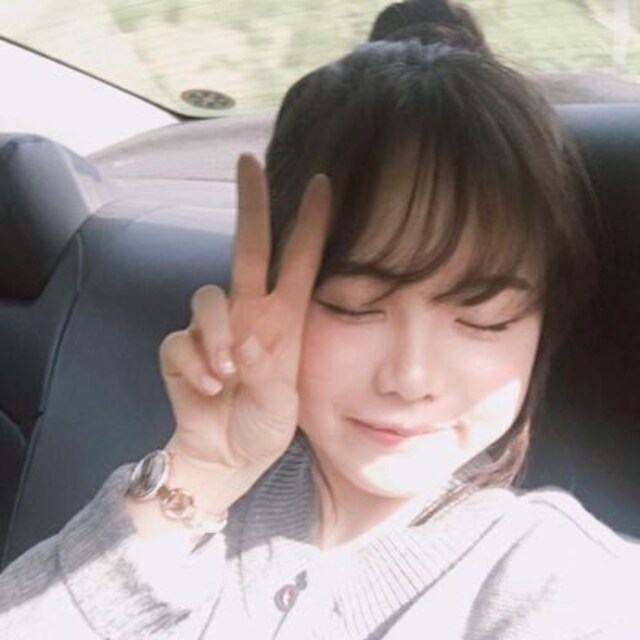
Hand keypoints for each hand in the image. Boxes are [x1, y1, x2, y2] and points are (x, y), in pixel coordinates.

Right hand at [158, 154, 330, 508]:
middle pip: (246, 247)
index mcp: (283, 319)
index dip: (311, 224)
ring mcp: (213, 330)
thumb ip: (267, 369)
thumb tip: (242, 341)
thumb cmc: (265, 424)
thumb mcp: (283, 401)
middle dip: (250, 205)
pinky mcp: (182, 350)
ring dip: (215, 336)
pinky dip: (194, 368)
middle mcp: (248, 313)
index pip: (299, 261)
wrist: (230, 456)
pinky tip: (208, 391)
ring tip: (228, 377)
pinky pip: (180, 341)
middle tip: (248, 162)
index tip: (324, 184)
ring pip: (205, 297)